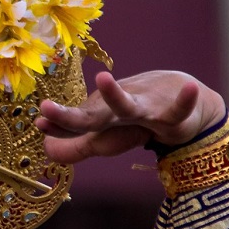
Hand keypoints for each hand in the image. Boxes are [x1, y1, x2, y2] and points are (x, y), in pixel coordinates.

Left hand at [37, 70, 226, 163]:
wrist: (182, 92)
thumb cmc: (137, 114)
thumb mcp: (106, 134)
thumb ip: (78, 145)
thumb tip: (46, 150)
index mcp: (102, 117)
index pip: (74, 124)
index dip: (57, 126)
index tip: (39, 122)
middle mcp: (118, 110)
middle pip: (92, 116)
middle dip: (69, 115)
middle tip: (46, 107)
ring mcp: (146, 110)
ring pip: (128, 106)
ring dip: (115, 94)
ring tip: (103, 78)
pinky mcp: (173, 116)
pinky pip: (180, 110)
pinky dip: (185, 100)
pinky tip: (190, 88)